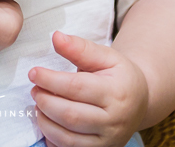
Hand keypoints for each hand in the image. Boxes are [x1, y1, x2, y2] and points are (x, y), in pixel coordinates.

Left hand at [30, 31, 147, 146]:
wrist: (140, 102)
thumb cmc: (120, 76)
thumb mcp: (106, 56)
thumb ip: (80, 48)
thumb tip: (56, 37)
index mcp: (116, 93)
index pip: (76, 87)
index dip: (50, 80)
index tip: (34, 73)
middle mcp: (114, 121)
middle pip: (70, 115)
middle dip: (45, 101)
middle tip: (34, 89)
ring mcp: (107, 141)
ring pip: (67, 138)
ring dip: (45, 121)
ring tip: (39, 104)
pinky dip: (52, 138)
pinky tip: (49, 122)